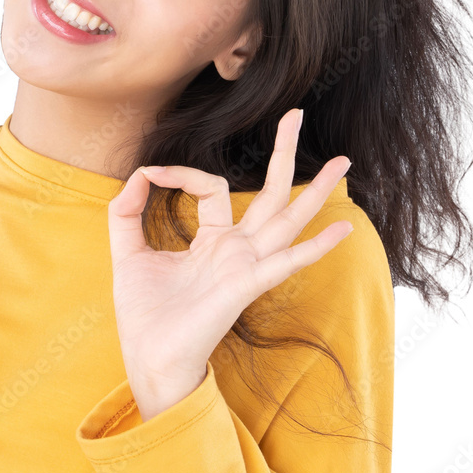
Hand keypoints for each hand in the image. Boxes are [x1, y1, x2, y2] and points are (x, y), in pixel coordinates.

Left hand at [107, 108, 352, 420]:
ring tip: (345, 161)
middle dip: (283, 154)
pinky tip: (342, 229)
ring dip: (316, 191)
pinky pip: (286, 262)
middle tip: (296, 114)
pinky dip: (315, 248)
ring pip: (287, 219)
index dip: (183, 172)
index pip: (212, 187)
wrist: (148, 357)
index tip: (152, 172)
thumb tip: (140, 173)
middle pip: (269, 194)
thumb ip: (127, 212)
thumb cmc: (144, 314)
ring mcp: (246, 267)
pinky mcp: (246, 285)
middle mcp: (237, 251)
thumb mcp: (127, 252)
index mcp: (213, 242)